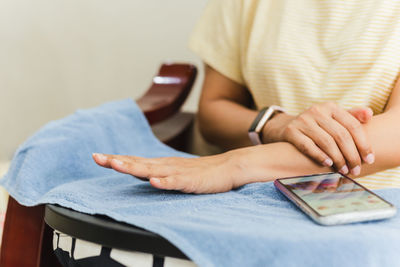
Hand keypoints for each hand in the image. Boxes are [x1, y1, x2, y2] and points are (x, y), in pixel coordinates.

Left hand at [92, 151, 247, 193]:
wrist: (228, 167)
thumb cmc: (200, 171)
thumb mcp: (174, 172)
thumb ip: (157, 172)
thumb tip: (139, 174)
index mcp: (161, 165)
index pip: (135, 161)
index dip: (117, 159)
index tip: (97, 156)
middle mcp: (166, 166)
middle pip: (138, 163)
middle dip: (118, 161)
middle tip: (98, 157)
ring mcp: (179, 172)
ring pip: (153, 170)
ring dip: (134, 167)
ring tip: (117, 165)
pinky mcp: (192, 181)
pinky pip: (176, 182)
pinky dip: (164, 182)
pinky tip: (154, 182)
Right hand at [263, 102, 374, 174]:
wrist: (284, 127)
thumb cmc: (315, 126)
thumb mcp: (332, 118)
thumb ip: (351, 116)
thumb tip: (369, 114)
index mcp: (330, 107)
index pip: (352, 125)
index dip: (363, 144)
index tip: (369, 159)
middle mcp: (317, 111)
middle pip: (341, 135)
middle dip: (351, 155)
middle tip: (356, 170)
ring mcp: (302, 120)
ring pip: (326, 142)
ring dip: (338, 159)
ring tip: (344, 170)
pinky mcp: (290, 131)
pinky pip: (308, 146)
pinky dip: (319, 156)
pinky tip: (327, 164)